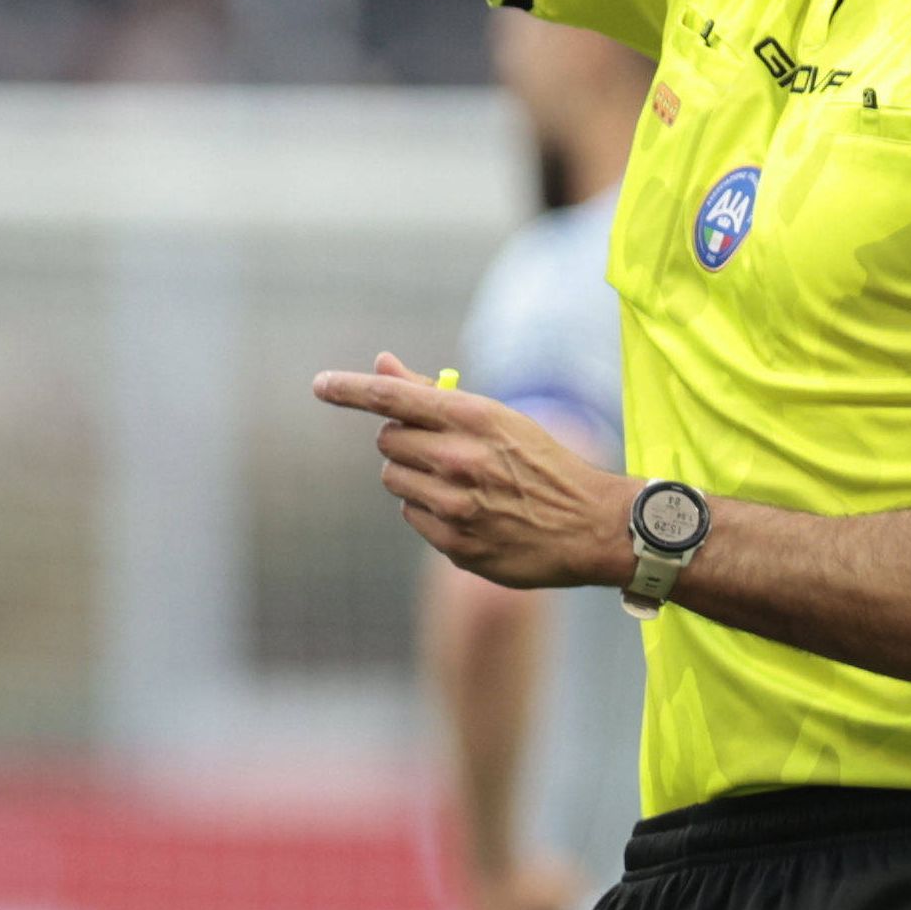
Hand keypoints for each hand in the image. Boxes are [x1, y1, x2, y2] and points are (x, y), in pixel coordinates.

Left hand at [315, 356, 638, 590]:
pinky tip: (467, 512)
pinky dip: (427, 511)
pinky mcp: (455, 546)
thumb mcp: (497, 419)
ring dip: (413, 477)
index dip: (350, 389)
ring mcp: (455, 506)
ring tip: (458, 483)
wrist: (589, 526)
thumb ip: (433, 395)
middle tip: (439, 449)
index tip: (321, 384)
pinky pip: (411, 516)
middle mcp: (460, 460)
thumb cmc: (540, 464)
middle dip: (404, 441)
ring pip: (394, 480)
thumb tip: (382, 363)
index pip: (393, 397)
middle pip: (387, 441)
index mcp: (474, 419)